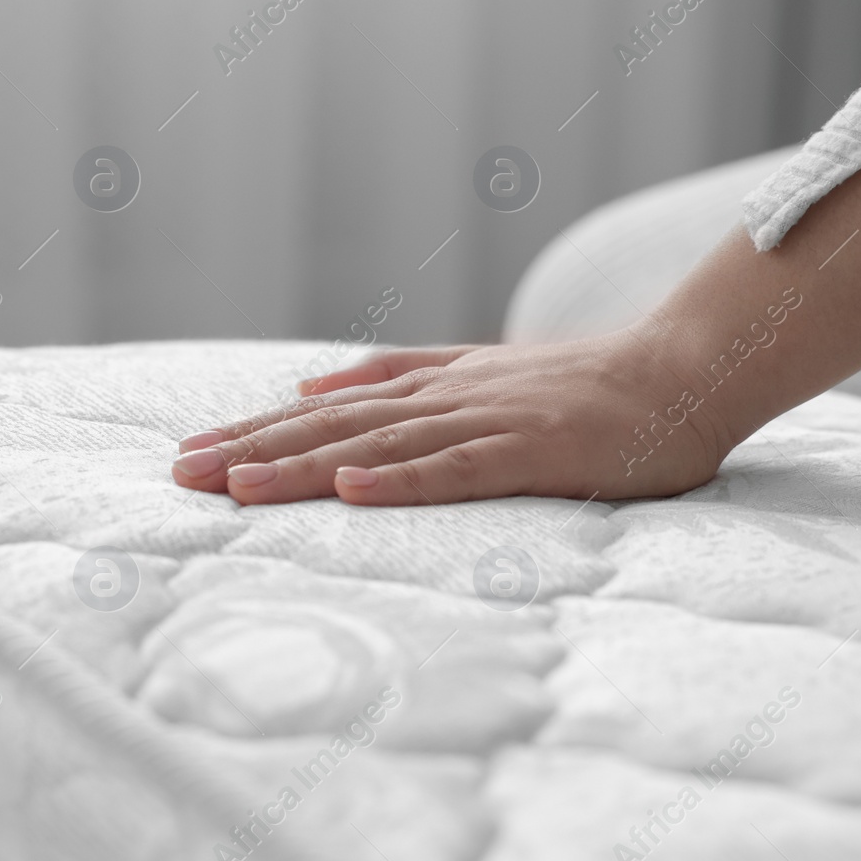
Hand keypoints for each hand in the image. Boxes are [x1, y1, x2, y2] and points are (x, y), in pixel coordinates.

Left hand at [169, 330, 732, 505]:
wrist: (678, 372)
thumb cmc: (580, 386)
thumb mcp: (474, 372)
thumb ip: (395, 374)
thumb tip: (311, 385)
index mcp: (429, 386)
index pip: (324, 412)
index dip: (255, 433)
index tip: (191, 455)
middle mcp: (444, 397)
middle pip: (333, 426)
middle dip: (254, 452)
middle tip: (182, 477)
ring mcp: (486, 420)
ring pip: (380, 446)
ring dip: (305, 467)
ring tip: (237, 487)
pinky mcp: (532, 449)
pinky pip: (459, 467)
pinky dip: (404, 479)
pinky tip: (352, 488)